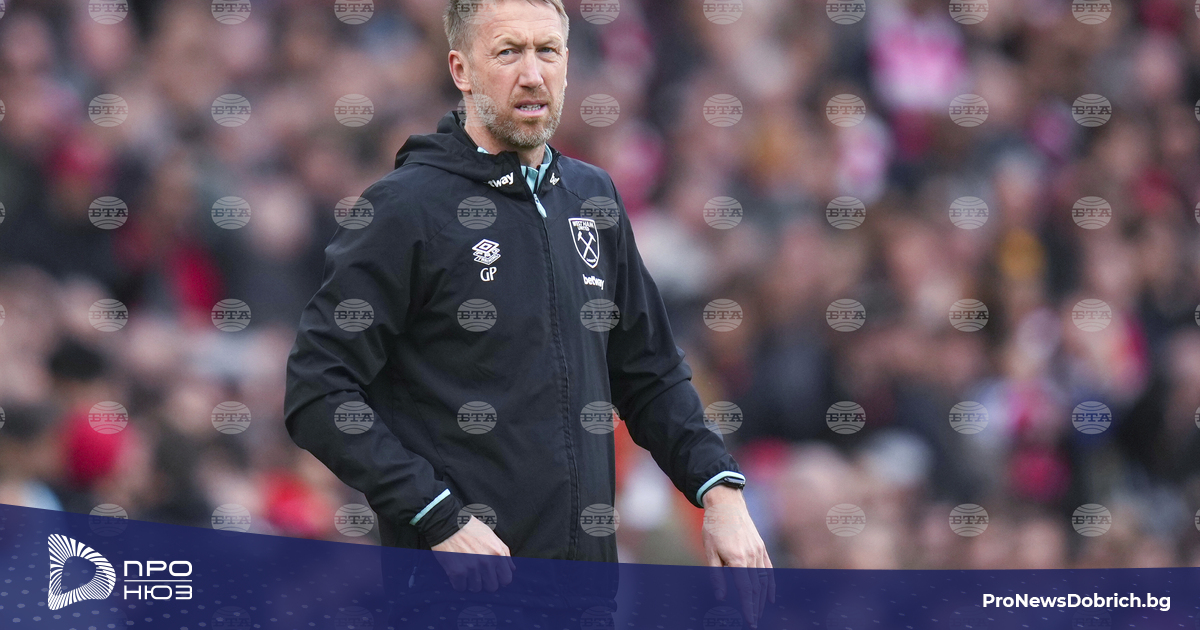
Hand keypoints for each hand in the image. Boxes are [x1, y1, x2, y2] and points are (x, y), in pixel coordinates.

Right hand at [430, 515, 515, 591]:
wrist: (447, 523)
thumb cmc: (470, 528)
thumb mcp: (492, 536)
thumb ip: (504, 552)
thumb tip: (512, 568)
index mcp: (497, 553)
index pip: (506, 579)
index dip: (500, 579)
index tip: (493, 576)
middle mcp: (487, 562)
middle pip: (492, 587)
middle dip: (486, 582)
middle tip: (478, 575)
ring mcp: (472, 568)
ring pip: (476, 589)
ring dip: (471, 582)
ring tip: (466, 571)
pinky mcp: (457, 572)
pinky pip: (460, 587)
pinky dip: (458, 582)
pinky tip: (457, 572)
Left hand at [702, 485, 774, 627]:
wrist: (726, 504)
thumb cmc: (714, 527)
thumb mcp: (709, 551)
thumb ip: (716, 575)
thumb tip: (721, 596)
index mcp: (737, 559)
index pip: (746, 590)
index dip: (748, 607)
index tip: (750, 621)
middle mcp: (751, 556)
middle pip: (756, 589)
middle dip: (755, 608)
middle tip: (753, 623)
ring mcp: (758, 551)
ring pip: (763, 581)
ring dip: (762, 599)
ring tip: (758, 613)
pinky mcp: (761, 547)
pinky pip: (768, 569)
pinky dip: (770, 584)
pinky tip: (770, 597)